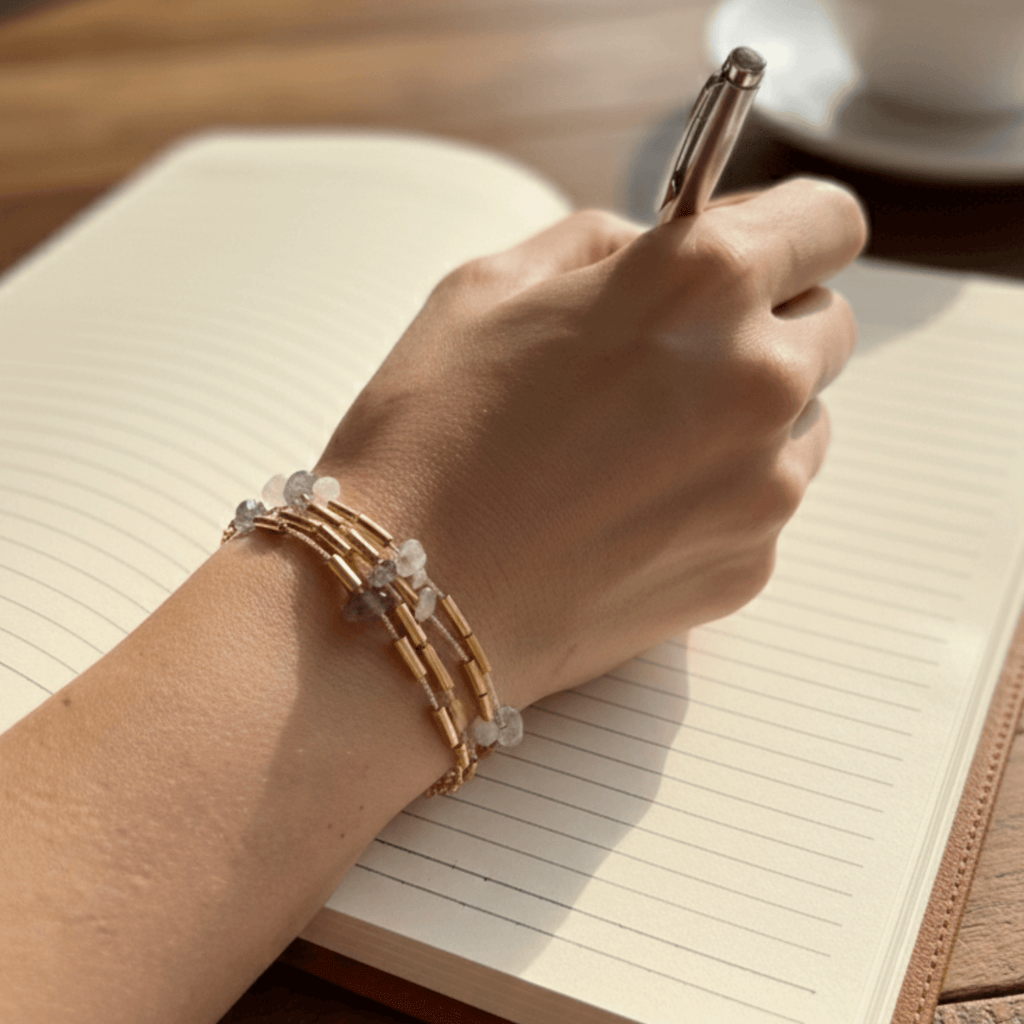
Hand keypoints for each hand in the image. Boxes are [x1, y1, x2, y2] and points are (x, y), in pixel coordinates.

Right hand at [317, 177, 867, 708]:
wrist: (408, 601)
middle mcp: (757, 377)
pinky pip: (766, 501)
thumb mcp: (489, 288)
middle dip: (767, 323)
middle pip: (828, 323)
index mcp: (701, 281)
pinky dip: (721, 491)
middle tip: (676, 354)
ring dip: (749, 412)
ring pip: (805, 417)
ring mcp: (764, 484)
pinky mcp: (750, 566)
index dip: (792, 228)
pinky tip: (630, 508)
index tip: (757, 249)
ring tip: (640, 443)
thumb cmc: (428, 435)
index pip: (829, 221)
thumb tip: (657, 243)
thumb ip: (598, 241)